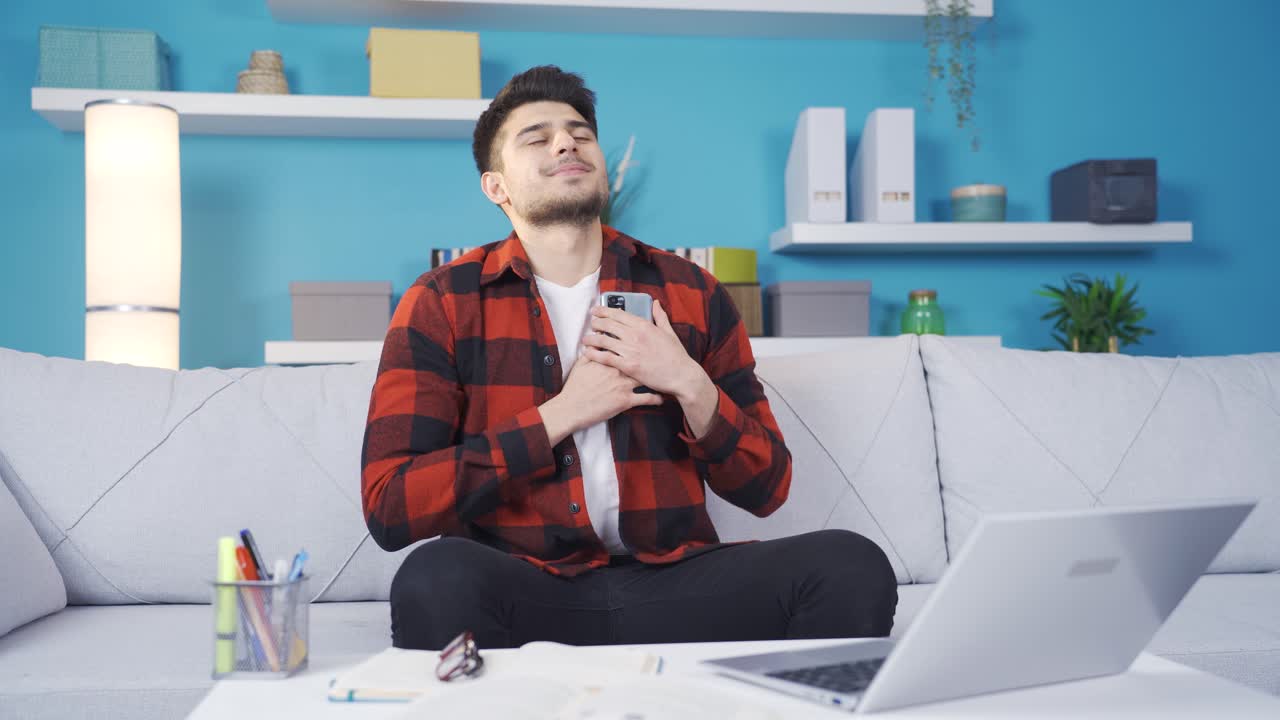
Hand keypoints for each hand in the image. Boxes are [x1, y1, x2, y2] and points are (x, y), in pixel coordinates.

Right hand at [539, 353, 662, 445]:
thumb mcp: (581, 365)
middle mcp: (619, 371)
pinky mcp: (626, 402)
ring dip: (657, 377)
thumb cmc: (575, 388)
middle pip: (641, 359)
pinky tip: (661, 397)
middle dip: (652, 358)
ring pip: (647, 378)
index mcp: (609, 360)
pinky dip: (656, 398)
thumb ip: (592, 353)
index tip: (645, 342)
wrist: (572, 408)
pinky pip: (646, 399)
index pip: (627, 346)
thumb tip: (596, 343)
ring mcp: (624, 386)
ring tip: (665, 376)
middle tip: (661, 357)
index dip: (638, 342)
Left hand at [581, 300, 703, 397]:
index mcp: (644, 325)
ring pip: (604, 340)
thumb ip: (660, 316)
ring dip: (592, 338)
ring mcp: (631, 350)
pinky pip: (606, 357)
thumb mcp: (669, 332)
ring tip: (585, 339)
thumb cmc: (676, 355)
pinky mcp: (628, 365)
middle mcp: (635, 335)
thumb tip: (655, 303)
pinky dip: (594, 354)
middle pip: (608, 324)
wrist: (682, 375)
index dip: (604, 310)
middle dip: (596, 322)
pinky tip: (587, 353)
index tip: (596, 310)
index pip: (618, 314)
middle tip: (590, 323)